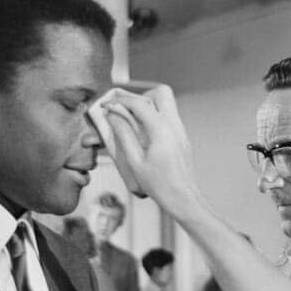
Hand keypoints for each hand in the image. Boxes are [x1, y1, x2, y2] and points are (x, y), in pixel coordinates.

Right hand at [104, 85, 202, 215]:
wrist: (183, 198)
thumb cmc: (159, 185)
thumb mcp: (135, 161)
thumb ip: (123, 135)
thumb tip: (113, 116)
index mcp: (161, 130)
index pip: (140, 103)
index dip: (120, 100)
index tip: (107, 104)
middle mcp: (174, 125)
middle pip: (162, 92)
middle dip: (141, 95)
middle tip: (127, 109)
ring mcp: (181, 130)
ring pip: (166, 103)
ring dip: (148, 106)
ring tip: (133, 122)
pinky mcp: (181, 136)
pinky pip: (168, 116)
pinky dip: (154, 117)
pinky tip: (143, 134)